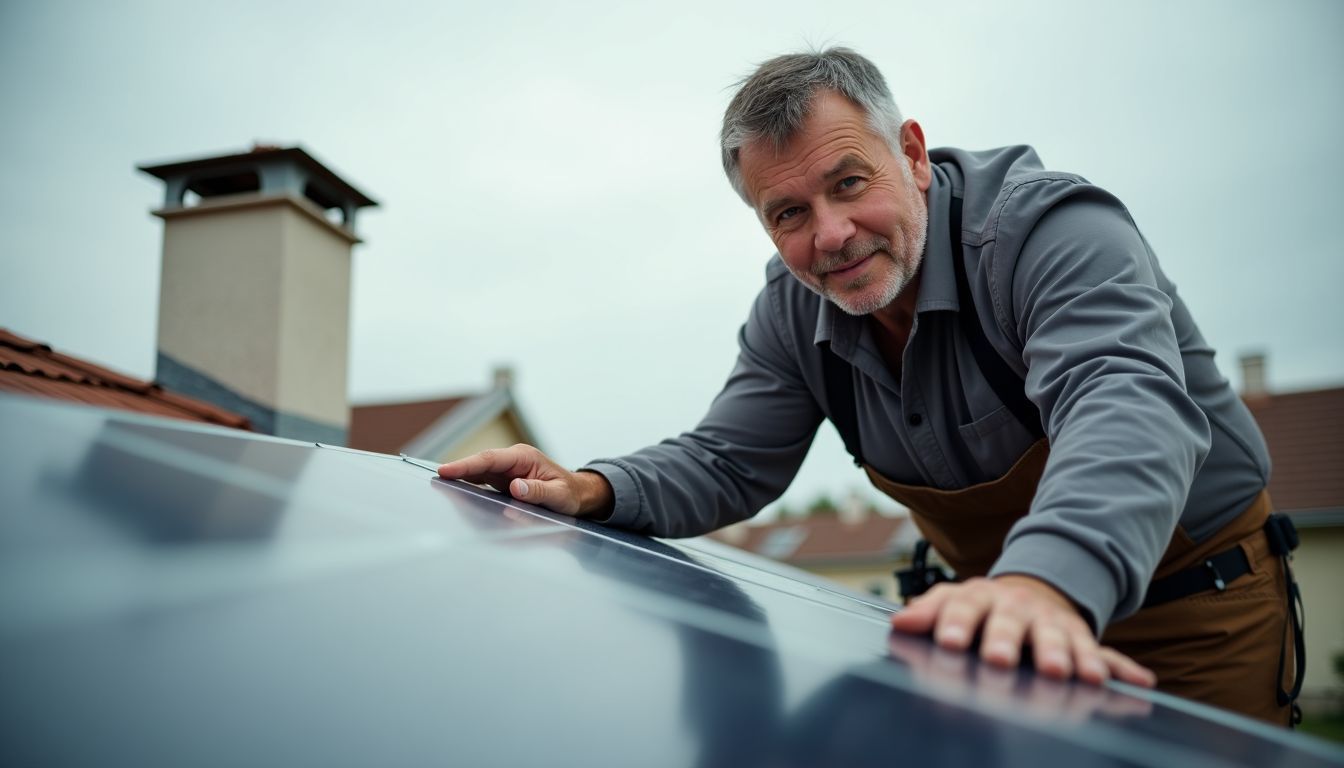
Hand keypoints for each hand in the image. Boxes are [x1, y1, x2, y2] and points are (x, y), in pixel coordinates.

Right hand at [436, 444, 613, 517]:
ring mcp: (506, 470)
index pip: (490, 459)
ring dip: (460, 480)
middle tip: (433, 480)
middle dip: (456, 471)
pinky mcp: (503, 481)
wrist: (578, 494)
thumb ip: (538, 490)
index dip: (466, 465)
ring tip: (438, 488)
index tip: (445, 470)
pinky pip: (481, 482)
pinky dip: (468, 487)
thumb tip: (515, 486)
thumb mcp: (559, 494)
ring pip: (477, 473)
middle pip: (478, 464)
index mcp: (524, 457)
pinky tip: (455, 495)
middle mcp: (512, 461)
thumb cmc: (570, 493)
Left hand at [888, 575, 1154, 687]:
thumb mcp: (954, 601)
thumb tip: (900, 623)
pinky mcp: (1081, 638)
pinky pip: (1099, 653)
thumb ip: (928, 611)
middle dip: (1006, 640)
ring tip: (1062, 674)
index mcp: (983, 597)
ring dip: (1062, 654)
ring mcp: (1052, 621)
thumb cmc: (984, 606)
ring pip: (1058, 637)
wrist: (1031, 592)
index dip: (956, 623)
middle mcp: (1019, 607)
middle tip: (999, 660)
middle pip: (1012, 622)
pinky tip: (1125, 681)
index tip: (949, 642)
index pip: (965, 606)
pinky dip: (1112, 667)